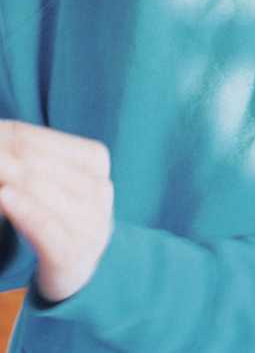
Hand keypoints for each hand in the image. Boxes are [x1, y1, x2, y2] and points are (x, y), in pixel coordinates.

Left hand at [0, 120, 113, 302]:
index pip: (47, 141)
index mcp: (96, 161)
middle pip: (40, 166)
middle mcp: (100, 190)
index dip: (12, 136)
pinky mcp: (72, 254)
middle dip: (6, 158)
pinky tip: (4, 195)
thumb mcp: (52, 177)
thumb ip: (29, 154)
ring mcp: (90, 223)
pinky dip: (22, 209)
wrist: (77, 268)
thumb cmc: (59, 212)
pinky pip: (44, 226)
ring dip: (8, 178)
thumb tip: (0, 130)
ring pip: (40, 192)